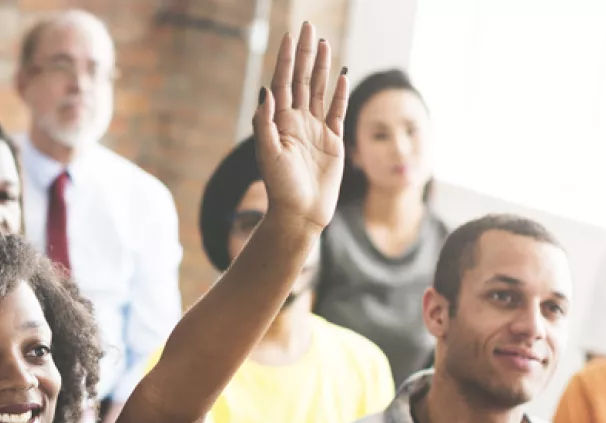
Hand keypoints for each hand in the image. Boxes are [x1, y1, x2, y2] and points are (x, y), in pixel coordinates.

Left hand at [252, 22, 348, 233]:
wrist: (300, 214)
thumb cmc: (280, 188)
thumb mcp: (267, 154)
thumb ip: (264, 122)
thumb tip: (266, 90)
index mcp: (279, 122)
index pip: (283, 82)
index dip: (286, 59)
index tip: (290, 36)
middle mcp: (296, 121)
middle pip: (301, 79)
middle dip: (305, 53)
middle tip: (308, 26)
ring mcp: (315, 129)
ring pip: (319, 90)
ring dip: (321, 66)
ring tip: (324, 42)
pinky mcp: (333, 141)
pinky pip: (337, 110)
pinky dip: (339, 92)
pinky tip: (341, 75)